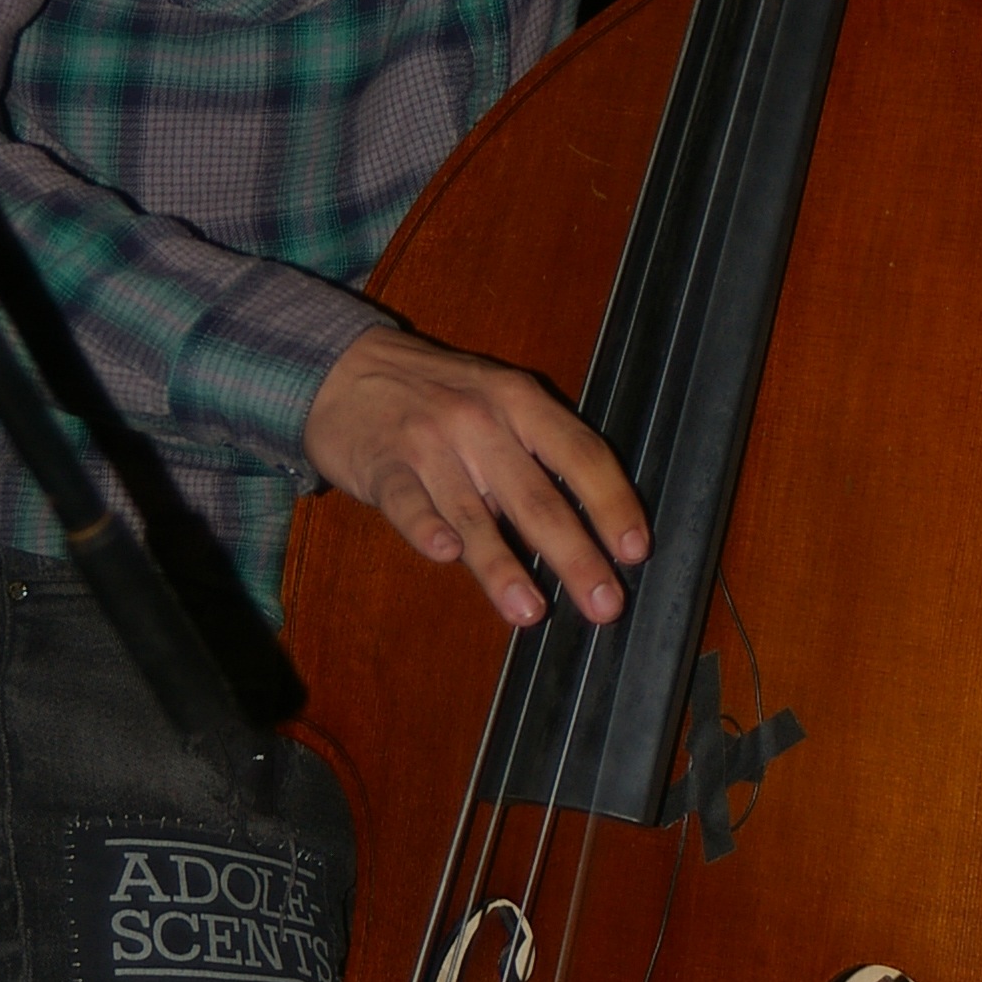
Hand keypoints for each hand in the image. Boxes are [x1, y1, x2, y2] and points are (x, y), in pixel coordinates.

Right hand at [303, 324, 649, 627]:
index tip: (635, 550)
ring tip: (531, 612)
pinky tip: (445, 554)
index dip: (612, 503)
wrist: (346, 368)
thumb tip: (593, 526)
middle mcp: (480, 419)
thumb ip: (538, 451)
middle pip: (536, 495)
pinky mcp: (382, 465)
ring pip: (474, 512)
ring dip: (504, 565)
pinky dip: (426, 527)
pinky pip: (408, 501)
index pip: (581, 453)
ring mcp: (429, 443)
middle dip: (575, 555)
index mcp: (520, 400)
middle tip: (604, 604)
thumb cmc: (437, 394)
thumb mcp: (496, 398)